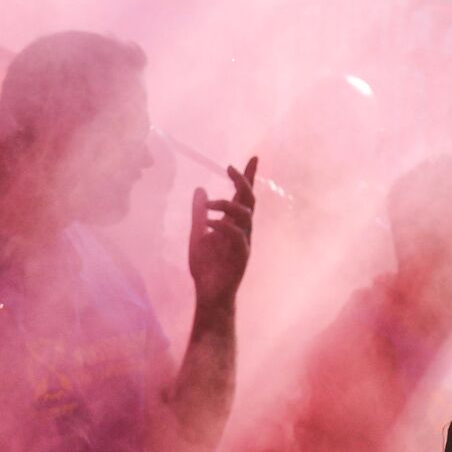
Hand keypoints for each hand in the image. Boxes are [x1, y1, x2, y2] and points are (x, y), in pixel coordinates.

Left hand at [189, 157, 255, 317]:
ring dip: (228, 205)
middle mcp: (243, 231)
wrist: (208, 294)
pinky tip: (208, 223)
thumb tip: (200, 190)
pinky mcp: (241, 256)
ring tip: (210, 205)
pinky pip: (236, 235)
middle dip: (243, 182)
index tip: (253, 158)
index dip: (248, 177)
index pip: (244, 196)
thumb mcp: (197, 234)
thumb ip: (199, 213)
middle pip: (249, 201)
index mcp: (234, 224)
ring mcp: (244, 243)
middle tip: (230, 168)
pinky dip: (222, 226)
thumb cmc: (206, 267)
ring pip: (246, 216)